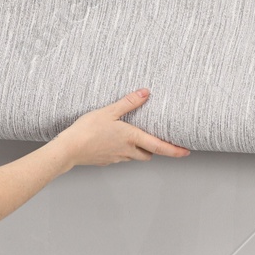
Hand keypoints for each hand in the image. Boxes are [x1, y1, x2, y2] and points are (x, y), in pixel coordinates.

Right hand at [54, 88, 190, 168]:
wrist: (69, 149)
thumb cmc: (87, 129)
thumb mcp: (109, 111)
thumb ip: (129, 102)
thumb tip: (146, 93)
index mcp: (131, 138)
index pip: (159, 147)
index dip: (174, 150)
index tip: (186, 152)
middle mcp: (127, 150)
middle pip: (148, 154)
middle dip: (154, 149)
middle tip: (157, 141)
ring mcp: (116, 158)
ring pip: (134, 156)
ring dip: (138, 150)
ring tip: (134, 139)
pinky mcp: (106, 161)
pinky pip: (120, 157)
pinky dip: (122, 151)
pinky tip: (113, 142)